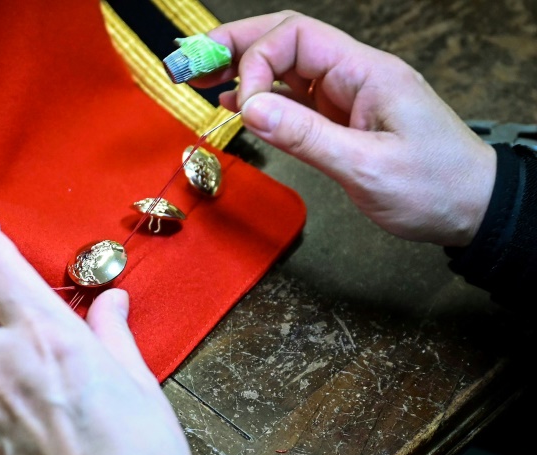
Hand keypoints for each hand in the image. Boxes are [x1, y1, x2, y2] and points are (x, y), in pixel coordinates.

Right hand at [195, 11, 495, 246]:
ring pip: (284, 70)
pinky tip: (236, 107)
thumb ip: (306, 135)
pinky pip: (294, 100)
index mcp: (365, 72)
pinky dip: (261, 100)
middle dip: (234, 48)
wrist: (471, 208)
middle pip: (284, 42)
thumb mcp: (368, 166)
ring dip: (241, 71)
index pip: (294, 40)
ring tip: (200, 80)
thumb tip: (250, 109)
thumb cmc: (435, 186)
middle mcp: (352, 76)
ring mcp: (345, 97)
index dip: (256, 63)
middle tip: (189, 62)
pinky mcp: (341, 120)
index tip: (240, 104)